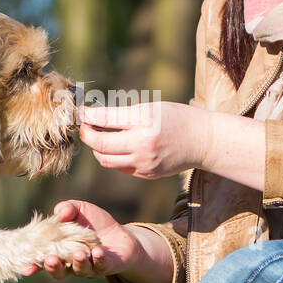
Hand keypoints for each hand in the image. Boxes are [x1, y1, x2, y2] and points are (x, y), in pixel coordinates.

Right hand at [20, 200, 140, 278]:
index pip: (42, 261)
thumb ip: (67, 208)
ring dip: (77, 262)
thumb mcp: (79, 210)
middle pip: (59, 272)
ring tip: (78, 253)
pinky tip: (97, 252)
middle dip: (53, 267)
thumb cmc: (94, 222)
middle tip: (50, 259)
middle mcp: (71, 264)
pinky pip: (100, 266)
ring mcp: (88, 268)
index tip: (26, 268)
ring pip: (80, 270)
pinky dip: (98, 259)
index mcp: (59, 251)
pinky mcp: (105, 267)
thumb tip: (60, 211)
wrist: (120, 233)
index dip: (33, 266)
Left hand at [77, 102, 206, 179]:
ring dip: (97, 150)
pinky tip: (116, 148)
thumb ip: (124, 114)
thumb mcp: (151, 108)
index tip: (80, 112)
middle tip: (83, 127)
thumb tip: (94, 117)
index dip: (88, 116)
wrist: (202, 141)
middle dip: (87, 135)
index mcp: (145, 120)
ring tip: (98, 138)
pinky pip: (120, 167)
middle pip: (100, 145)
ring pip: (106, 160)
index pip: (106, 118)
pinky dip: (113, 158)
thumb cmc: (176, 118)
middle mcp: (143, 143)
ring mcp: (145, 162)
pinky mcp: (147, 174)